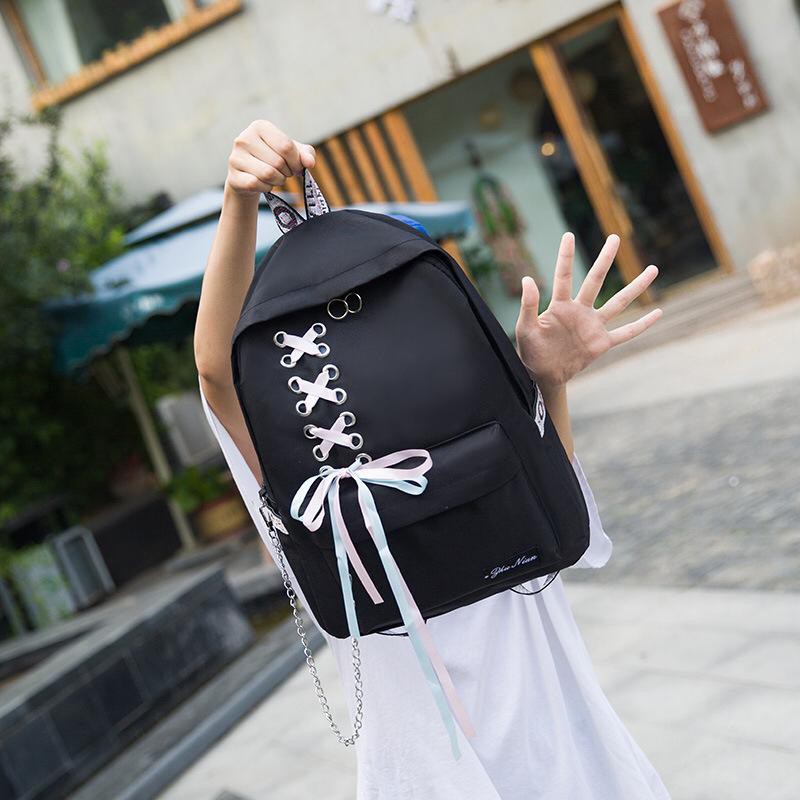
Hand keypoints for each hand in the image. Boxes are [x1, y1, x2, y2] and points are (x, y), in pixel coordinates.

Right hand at [226, 120, 315, 195]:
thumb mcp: (293, 153)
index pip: (286, 146)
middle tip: (285, 173)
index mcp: (260, 127)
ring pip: (268, 174)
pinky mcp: (233, 176)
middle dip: (287, 172)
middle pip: (278, 162)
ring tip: (276, 178)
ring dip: (278, 181)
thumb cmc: (274, 160)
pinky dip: (266, 188)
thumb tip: (310, 163)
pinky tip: (265, 184)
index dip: (296, 161)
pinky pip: (256, 184)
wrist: (249, 176)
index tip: (296, 167)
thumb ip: (306, 154)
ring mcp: (235, 157)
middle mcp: (244, 138)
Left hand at [515, 232, 661, 389]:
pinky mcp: (602, 343)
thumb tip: (527, 278)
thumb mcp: (525, 328)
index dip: (565, 257)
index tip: (568, 235)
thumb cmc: (531, 351)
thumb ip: (529, 305)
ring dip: (636, 286)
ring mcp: (593, 326)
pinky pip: (626, 333)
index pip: (564, 276)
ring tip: (653, 269)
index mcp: (560, 306)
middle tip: (614, 238)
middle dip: (605, 259)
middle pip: (595, 280)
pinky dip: (642, 324)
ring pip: (619, 302)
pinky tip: (658, 313)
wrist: (542, 374)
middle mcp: (580, 311)